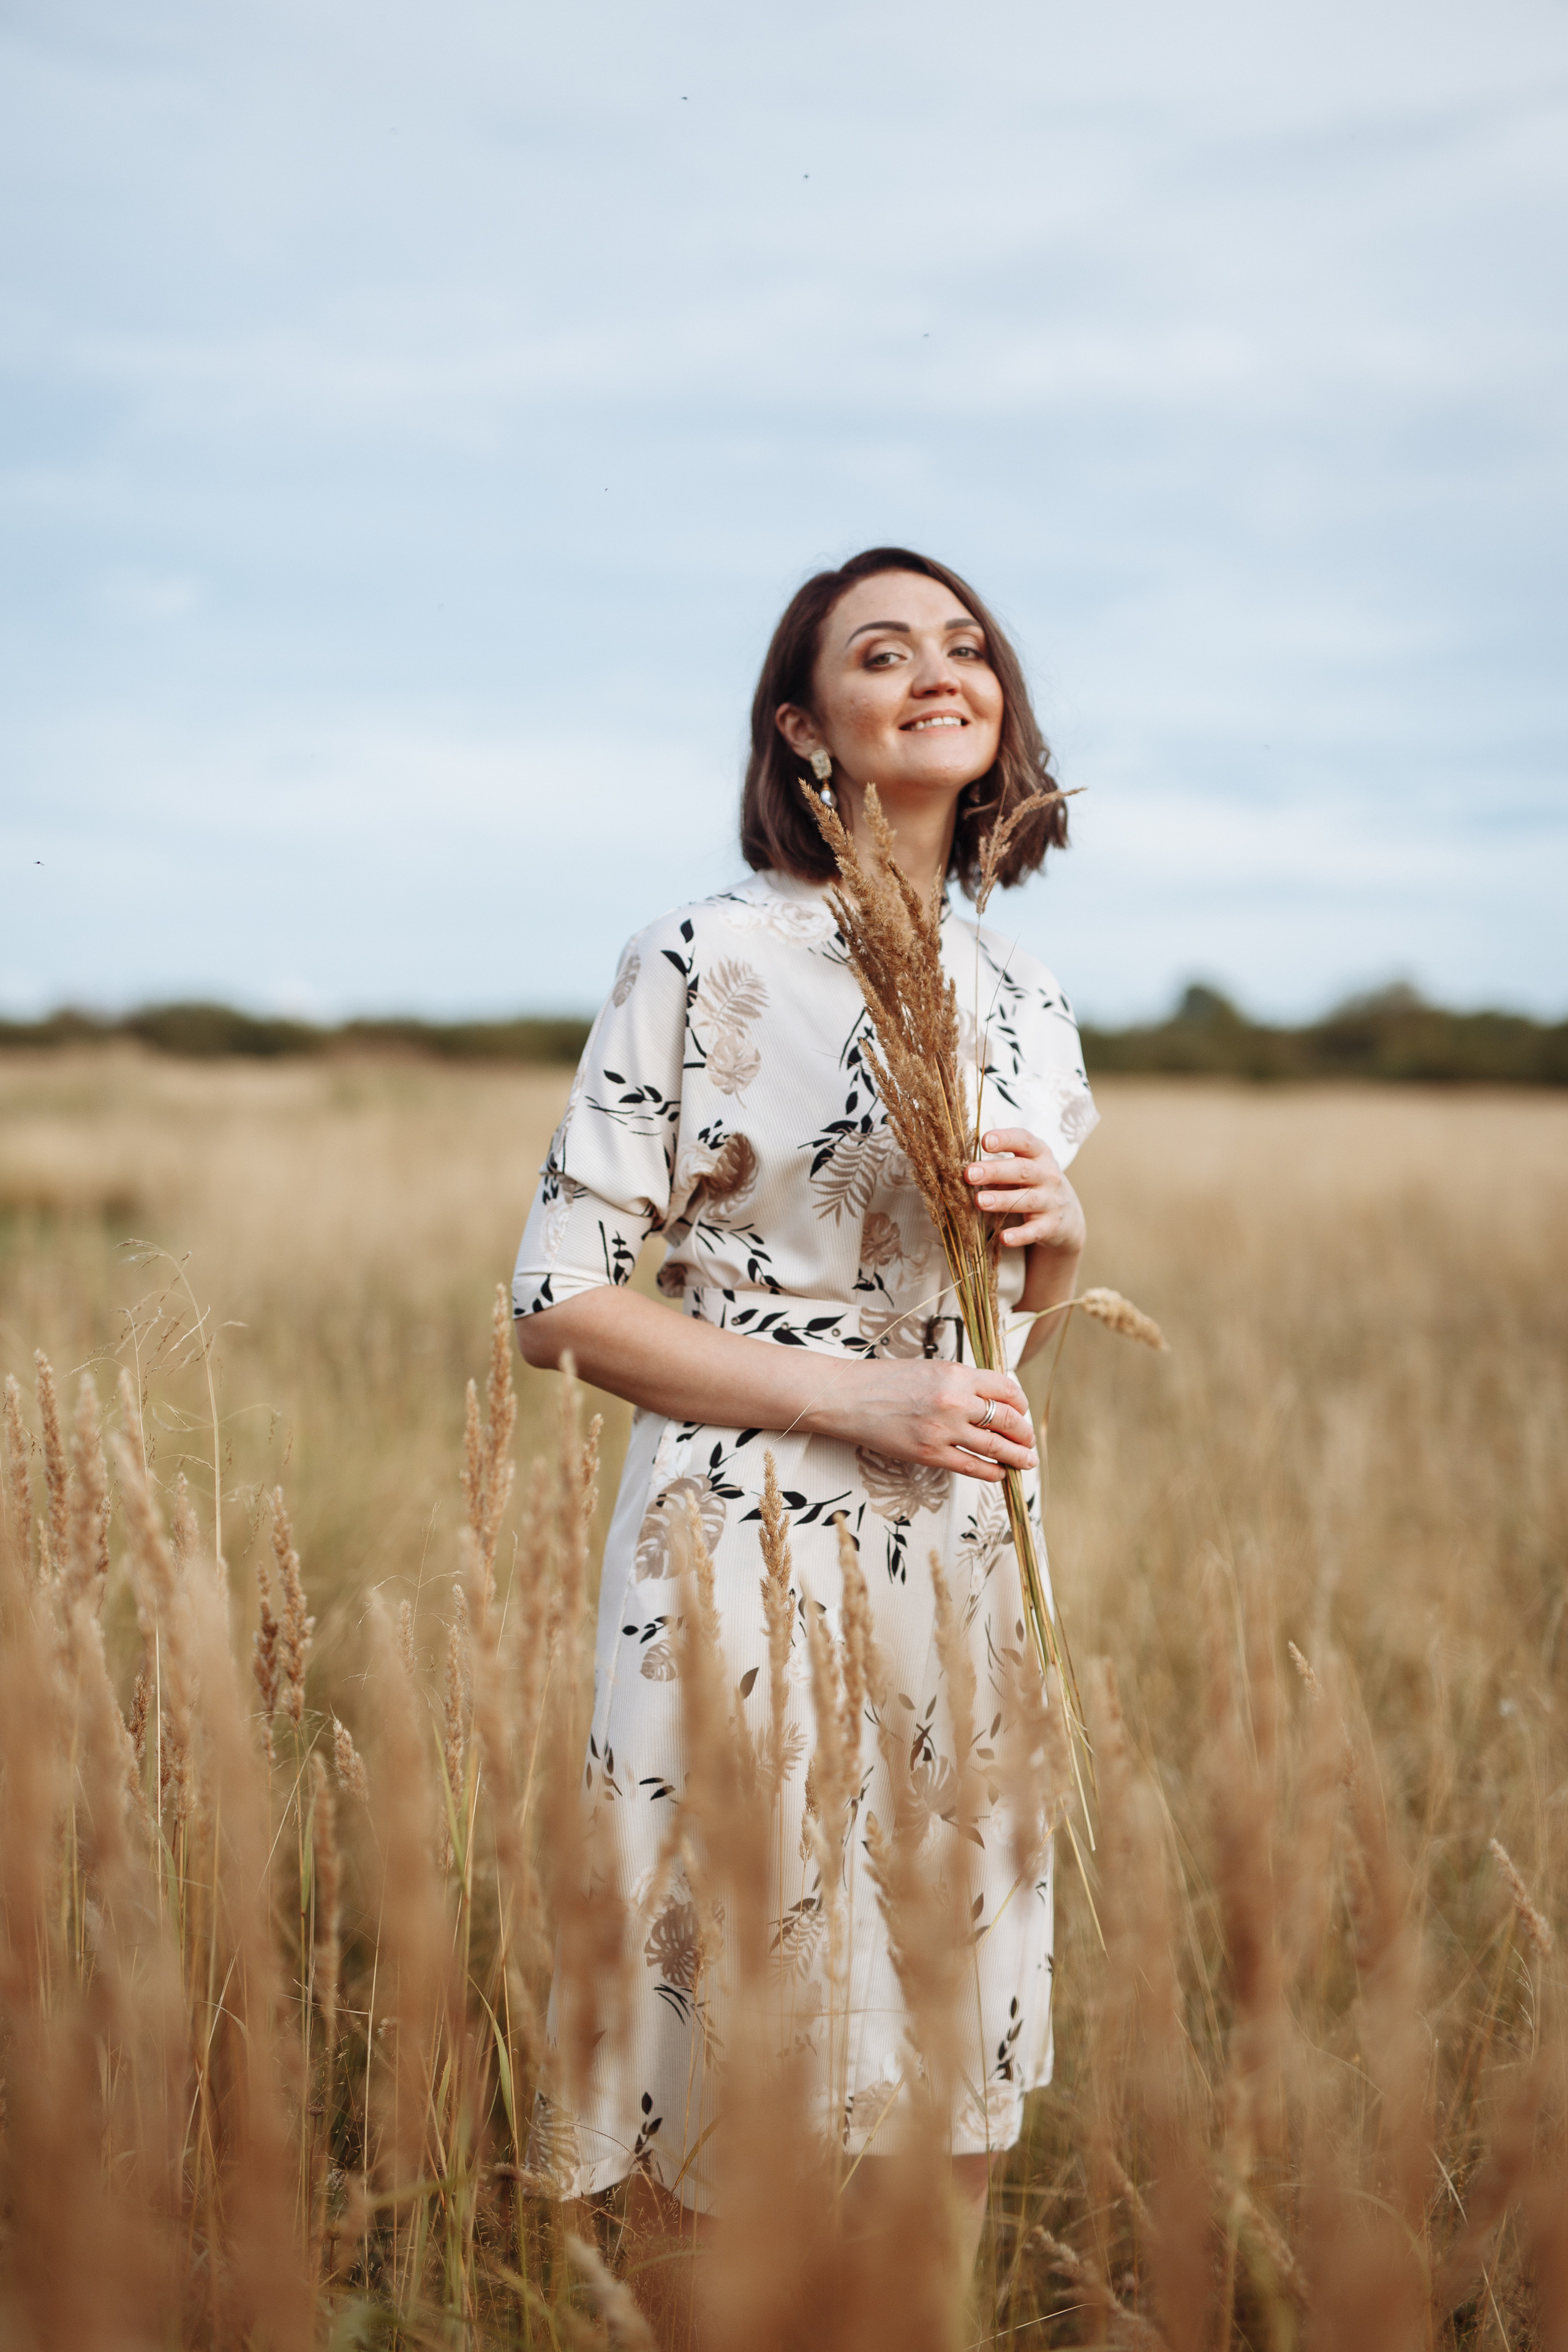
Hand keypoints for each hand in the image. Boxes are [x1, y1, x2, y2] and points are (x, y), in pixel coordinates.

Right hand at [810, 1358, 1035, 1484]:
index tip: (1022, 1412)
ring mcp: (943, 1430)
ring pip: (996, 1446)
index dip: (1021, 1404)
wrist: (847, 1396)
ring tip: (1025, 1462)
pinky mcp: (929, 1454)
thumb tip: (991, 1401)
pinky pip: (972, 1467)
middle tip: (1028, 1441)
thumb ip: (961, 1382)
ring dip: (1016, 1456)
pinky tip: (999, 1473)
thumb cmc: (885, 1380)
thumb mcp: (930, 1369)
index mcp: (957, 1373)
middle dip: (1024, 1434)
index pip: (1007, 1389)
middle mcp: (955, 1400)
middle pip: (1008, 1419)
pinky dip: (992, 1472)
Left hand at [966, 1127, 1085, 1256]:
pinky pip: (1034, 1231)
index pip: (1024, 1141)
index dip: (1005, 1139)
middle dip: (995, 1171)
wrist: (1068, 1216)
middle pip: (1022, 1170)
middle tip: (969, 1173)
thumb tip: (966, 1171)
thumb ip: (999, 1165)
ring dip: (1002, 1200)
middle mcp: (1048, 1175)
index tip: (985, 1141)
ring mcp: (1051, 1201)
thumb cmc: (1035, 1184)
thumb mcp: (1025, 1167)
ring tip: (979, 1201)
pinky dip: (1020, 1235)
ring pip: (1026, 1200)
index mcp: (1039, 1154)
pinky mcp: (1050, 1226)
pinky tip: (1004, 1238)